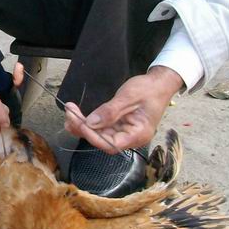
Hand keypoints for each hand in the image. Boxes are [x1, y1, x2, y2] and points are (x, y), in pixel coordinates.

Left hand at [63, 66, 182, 152]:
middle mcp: (130, 137)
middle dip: (84, 129)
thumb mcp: (129, 97)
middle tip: (69, 113)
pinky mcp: (119, 124)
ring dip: (83, 125)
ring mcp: (124, 131)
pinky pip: (102, 127)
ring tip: (69, 113)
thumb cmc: (149, 89)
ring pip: (100, 134)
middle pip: (103, 140)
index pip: (111, 144)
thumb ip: (110, 111)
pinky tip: (77, 115)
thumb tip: (91, 123)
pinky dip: (89, 122)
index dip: (93, 137)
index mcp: (138, 134)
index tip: (79, 123)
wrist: (159, 83)